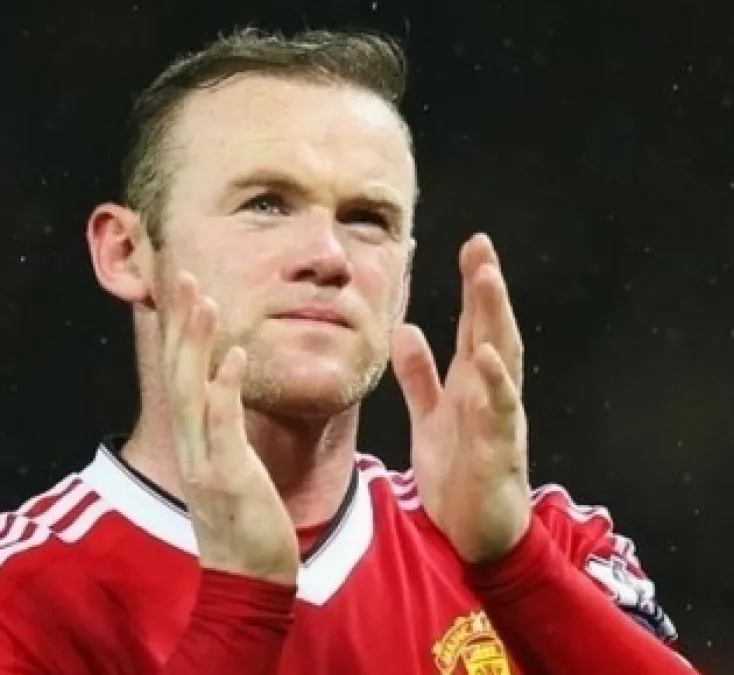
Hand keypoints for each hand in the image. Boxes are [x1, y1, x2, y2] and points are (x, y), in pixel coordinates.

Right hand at [162, 272, 299, 585]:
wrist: (250, 576)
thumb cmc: (250, 520)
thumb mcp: (234, 467)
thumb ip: (230, 432)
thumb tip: (234, 397)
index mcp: (198, 438)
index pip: (184, 373)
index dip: (182, 331)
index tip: (186, 287)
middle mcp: (194, 442)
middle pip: (179, 370)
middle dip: (181, 322)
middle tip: (183, 274)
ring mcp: (207, 458)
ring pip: (193, 389)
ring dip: (197, 342)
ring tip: (205, 299)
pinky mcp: (228, 475)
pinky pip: (223, 424)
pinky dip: (225, 388)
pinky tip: (234, 355)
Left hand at [392, 233, 530, 563]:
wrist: (477, 537)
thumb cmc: (459, 477)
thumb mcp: (431, 419)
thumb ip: (420, 377)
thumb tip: (404, 329)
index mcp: (474, 385)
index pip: (476, 326)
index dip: (474, 287)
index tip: (471, 246)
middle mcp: (493, 394)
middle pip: (494, 331)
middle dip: (488, 289)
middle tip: (480, 247)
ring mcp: (500, 419)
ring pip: (504, 360)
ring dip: (495, 319)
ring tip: (487, 279)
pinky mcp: (500, 450)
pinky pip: (499, 412)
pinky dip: (495, 382)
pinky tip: (487, 355)